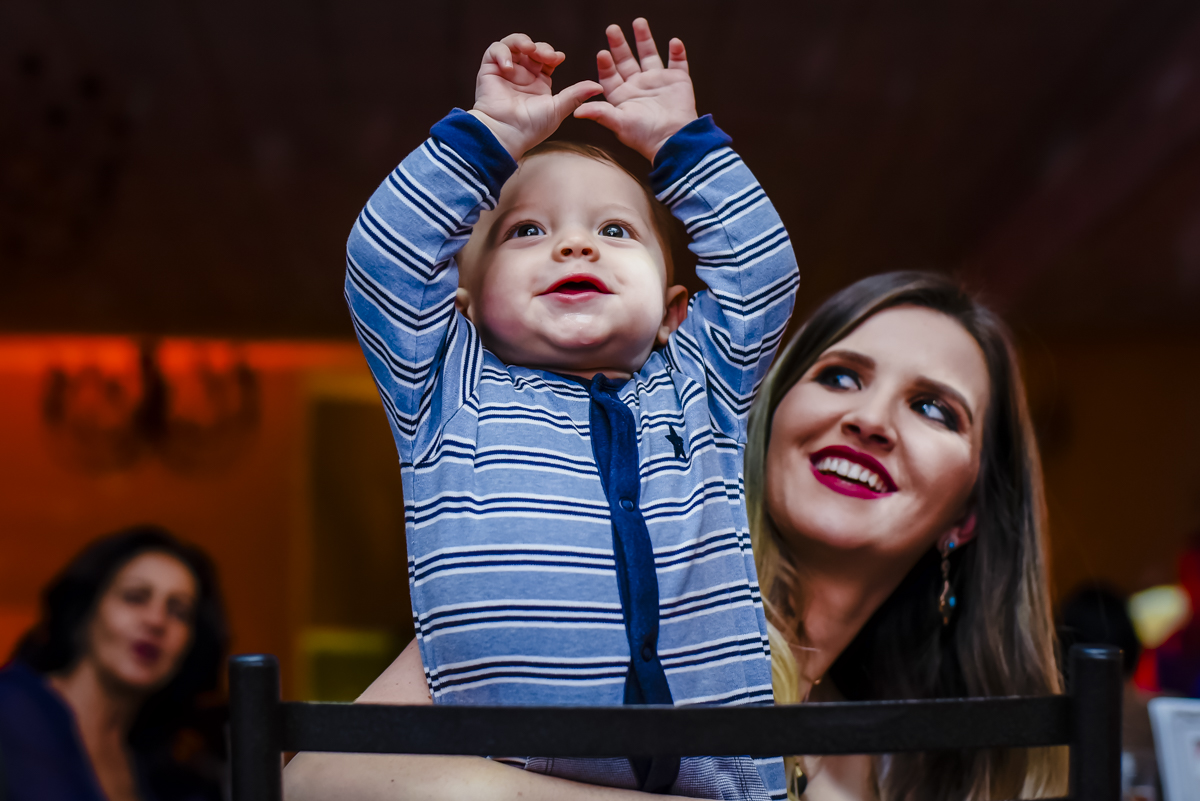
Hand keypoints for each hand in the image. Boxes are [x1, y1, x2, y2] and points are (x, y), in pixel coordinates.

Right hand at [470, 33, 601, 158]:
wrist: (506, 134)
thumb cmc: (531, 127)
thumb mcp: (558, 109)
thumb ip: (576, 95)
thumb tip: (599, 86)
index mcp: (539, 83)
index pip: (546, 58)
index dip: (551, 54)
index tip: (558, 58)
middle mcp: (522, 75)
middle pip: (531, 48)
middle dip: (540, 47)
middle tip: (546, 55)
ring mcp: (505, 72)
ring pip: (513, 44)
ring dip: (522, 42)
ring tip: (528, 50)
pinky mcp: (489, 70)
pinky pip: (495, 50)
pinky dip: (502, 52)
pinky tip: (509, 66)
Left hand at [573, 18, 698, 161]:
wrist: (674, 141)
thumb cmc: (645, 136)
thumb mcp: (619, 124)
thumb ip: (600, 113)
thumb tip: (576, 112)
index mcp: (622, 96)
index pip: (610, 76)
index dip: (606, 64)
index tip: (602, 53)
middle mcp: (638, 86)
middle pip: (626, 60)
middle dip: (619, 44)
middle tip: (611, 29)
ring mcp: (658, 82)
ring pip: (649, 55)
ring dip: (644, 39)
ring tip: (638, 22)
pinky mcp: (678, 81)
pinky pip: (678, 63)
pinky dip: (677, 52)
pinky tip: (674, 42)